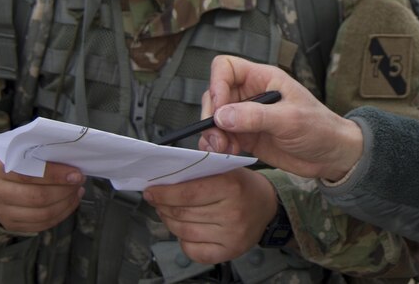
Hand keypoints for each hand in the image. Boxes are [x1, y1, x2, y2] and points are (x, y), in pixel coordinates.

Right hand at [0, 153, 84, 232]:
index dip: (56, 175)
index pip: (29, 174)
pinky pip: (40, 225)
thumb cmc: (12, 159)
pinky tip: (70, 202)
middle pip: (37, 197)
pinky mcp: (9, 224)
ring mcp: (0, 211)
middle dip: (64, 190)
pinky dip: (60, 215)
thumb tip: (72, 158)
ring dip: (65, 203)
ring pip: (41, 214)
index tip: (76, 174)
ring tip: (77, 191)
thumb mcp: (19, 148)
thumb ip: (39, 151)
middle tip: (80, 181)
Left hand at [144, 168, 277, 263]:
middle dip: (163, 206)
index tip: (151, 191)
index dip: (164, 193)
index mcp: (231, 186)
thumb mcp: (226, 166)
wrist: (267, 206)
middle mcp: (232, 212)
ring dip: (170, 221)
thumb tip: (168, 173)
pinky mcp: (229, 252)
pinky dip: (183, 241)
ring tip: (169, 212)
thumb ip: (200, 166)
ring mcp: (231, 235)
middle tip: (157, 200)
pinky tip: (185, 230)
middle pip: (182, 213)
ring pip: (184, 232)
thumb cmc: (243, 185)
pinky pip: (193, 250)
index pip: (188, 193)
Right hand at [201, 56, 363, 181]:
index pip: (226, 67)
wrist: (332, 155)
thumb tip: (221, 116)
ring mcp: (246, 116)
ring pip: (215, 118)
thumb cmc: (319, 128)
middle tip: (218, 137)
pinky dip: (218, 145)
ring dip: (213, 133)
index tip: (220, 109)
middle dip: (212, 115)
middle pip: (215, 93)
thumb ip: (255, 116)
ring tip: (223, 149)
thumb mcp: (290, 120)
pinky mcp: (246, 137)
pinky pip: (222, 137)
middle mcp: (251, 93)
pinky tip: (228, 153)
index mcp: (263, 78)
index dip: (217, 84)